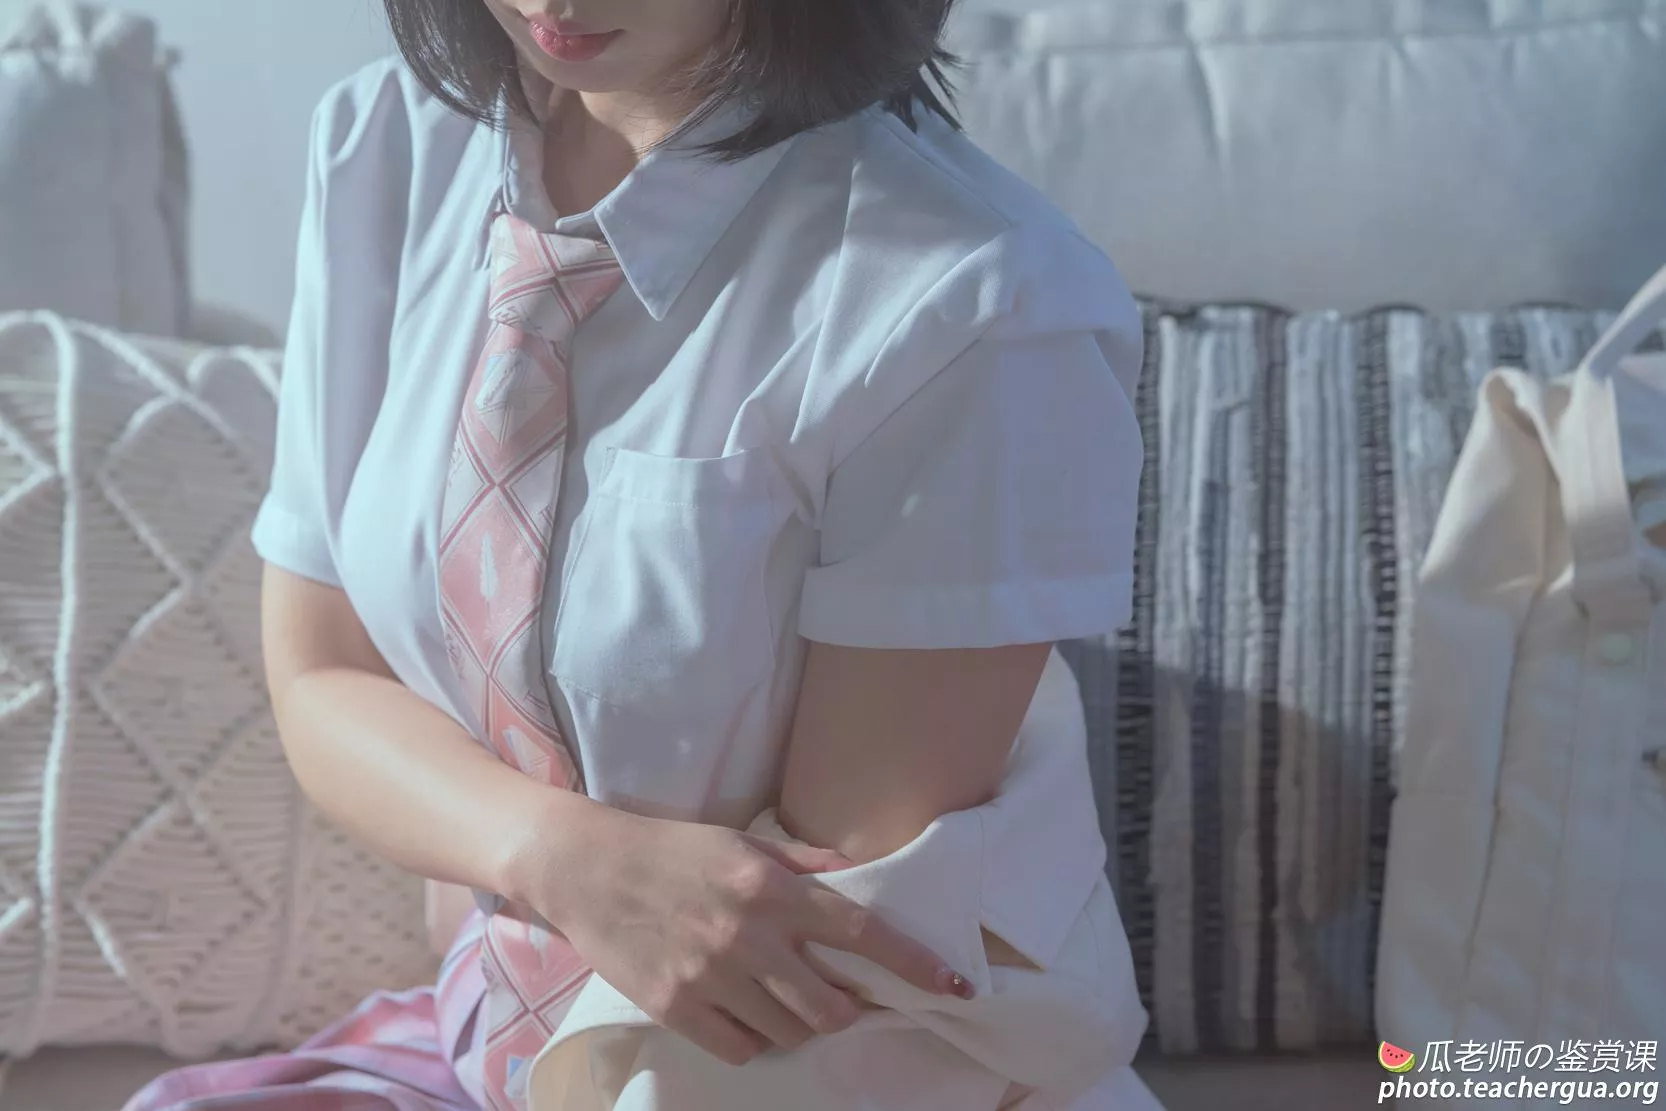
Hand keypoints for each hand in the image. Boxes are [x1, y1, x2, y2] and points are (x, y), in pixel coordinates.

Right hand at [531, 805, 971, 1065]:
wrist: (587, 868)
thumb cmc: (671, 849)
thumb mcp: (742, 843)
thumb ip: (804, 864)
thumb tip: (858, 876)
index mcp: (774, 889)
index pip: (862, 932)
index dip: (914, 963)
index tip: (954, 985)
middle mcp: (751, 936)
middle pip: (830, 1006)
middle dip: (846, 1010)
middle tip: (839, 999)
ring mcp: (712, 977)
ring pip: (789, 1033)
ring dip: (798, 1025)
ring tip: (781, 1001)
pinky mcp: (676, 1007)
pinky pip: (740, 1048)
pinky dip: (751, 1039)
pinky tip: (740, 1013)